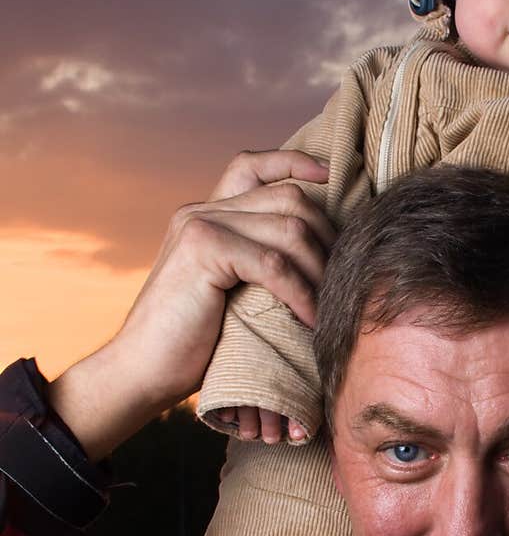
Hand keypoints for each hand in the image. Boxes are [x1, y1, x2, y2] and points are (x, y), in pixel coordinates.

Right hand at [49, 149, 331, 459]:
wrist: (141, 372)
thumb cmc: (189, 344)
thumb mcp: (228, 293)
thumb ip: (256, 264)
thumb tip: (318, 259)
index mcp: (206, 215)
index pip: (253, 165)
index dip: (294, 163)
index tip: (329, 177)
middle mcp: (201, 211)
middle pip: (288, 198)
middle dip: (326, 236)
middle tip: (341, 279)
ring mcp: (200, 226)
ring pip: (289, 228)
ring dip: (320, 269)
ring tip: (329, 305)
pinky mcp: (203, 251)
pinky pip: (274, 264)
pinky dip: (301, 293)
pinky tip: (310, 319)